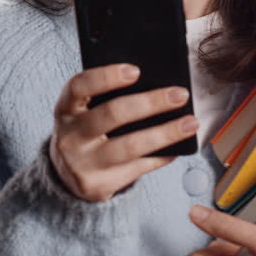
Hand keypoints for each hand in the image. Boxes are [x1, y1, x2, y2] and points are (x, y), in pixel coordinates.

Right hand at [48, 63, 197, 201]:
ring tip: (190, 123)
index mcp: (65, 109)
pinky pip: (138, 168)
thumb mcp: (82, 113)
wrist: (67, 176)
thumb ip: (104, 98)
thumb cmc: (84, 132)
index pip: (79, 86)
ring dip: (165, 133)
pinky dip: (162, 156)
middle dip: (150, 103)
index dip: (106, 76)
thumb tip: (154, 85)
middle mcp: (70, 136)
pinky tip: (177, 148)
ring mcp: (83, 163)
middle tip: (179, 96)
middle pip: (112, 115)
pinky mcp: (99, 184)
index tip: (135, 71)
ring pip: (130, 146)